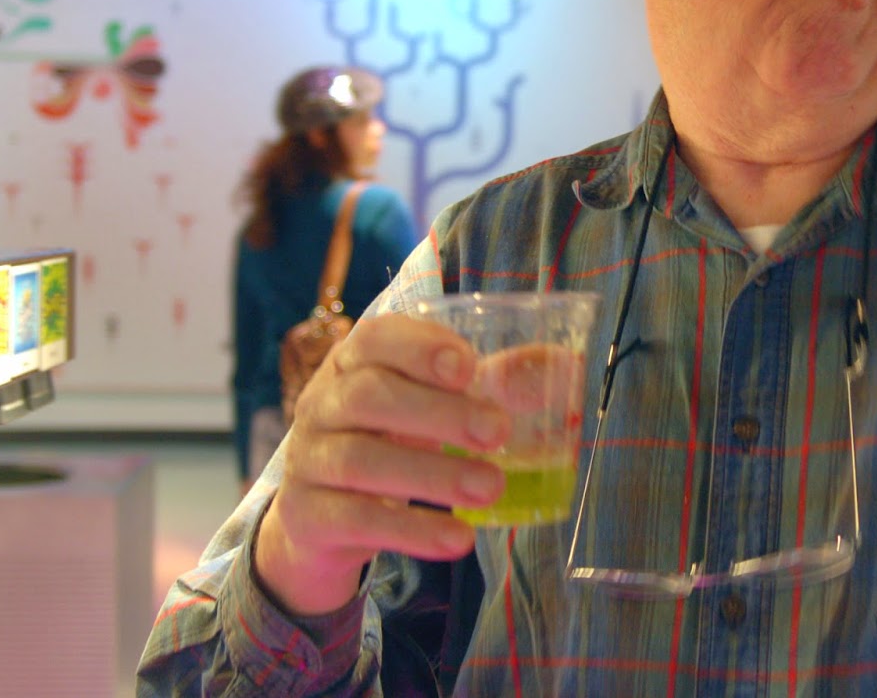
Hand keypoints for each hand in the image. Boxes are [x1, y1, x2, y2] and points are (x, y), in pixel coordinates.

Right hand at [252, 313, 513, 616]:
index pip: (377, 338)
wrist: (319, 518)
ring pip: (362, 459)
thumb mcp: (435, 403)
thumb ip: (494, 380)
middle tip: (497, 432)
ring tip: (491, 488)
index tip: (468, 367)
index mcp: (356, 361)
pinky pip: (356, 519)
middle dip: (439, 412)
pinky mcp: (309, 515)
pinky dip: (412, 531)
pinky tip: (458, 539)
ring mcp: (309, 459)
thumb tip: (567, 364)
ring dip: (433, 474)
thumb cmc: (390, 438)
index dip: (420, 347)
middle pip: (371, 396)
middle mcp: (325, 403)